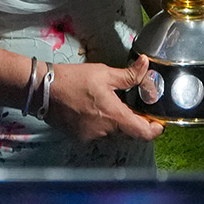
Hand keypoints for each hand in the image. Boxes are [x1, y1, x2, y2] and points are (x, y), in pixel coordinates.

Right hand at [44, 55, 164, 141]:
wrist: (44, 90)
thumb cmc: (73, 79)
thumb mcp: (104, 73)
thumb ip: (128, 75)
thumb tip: (145, 64)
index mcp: (114, 116)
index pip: (143, 133)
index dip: (155, 130)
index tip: (159, 123)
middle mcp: (105, 131)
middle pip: (128, 132)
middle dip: (133, 121)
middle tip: (134, 106)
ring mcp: (91, 137)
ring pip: (113, 133)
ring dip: (116, 122)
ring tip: (109, 104)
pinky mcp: (80, 138)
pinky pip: (98, 134)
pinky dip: (101, 125)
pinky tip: (94, 110)